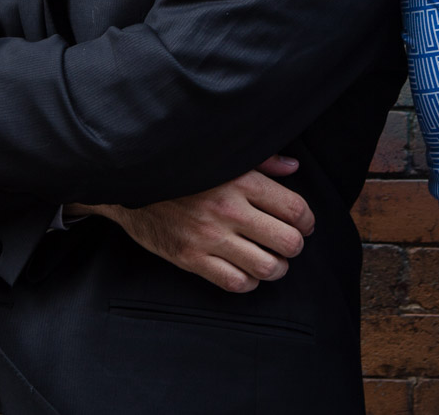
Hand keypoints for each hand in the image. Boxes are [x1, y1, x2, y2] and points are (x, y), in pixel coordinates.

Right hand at [64, 155, 314, 292]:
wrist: (131, 181)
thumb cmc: (184, 169)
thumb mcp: (224, 156)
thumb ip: (262, 162)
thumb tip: (293, 167)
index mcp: (241, 181)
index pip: (295, 209)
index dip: (308, 221)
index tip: (304, 223)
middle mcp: (228, 210)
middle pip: (288, 241)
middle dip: (295, 246)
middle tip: (289, 243)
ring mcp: (208, 237)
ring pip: (266, 267)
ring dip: (276, 267)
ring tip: (272, 260)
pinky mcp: (190, 258)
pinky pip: (235, 283)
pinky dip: (248, 282)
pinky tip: (246, 270)